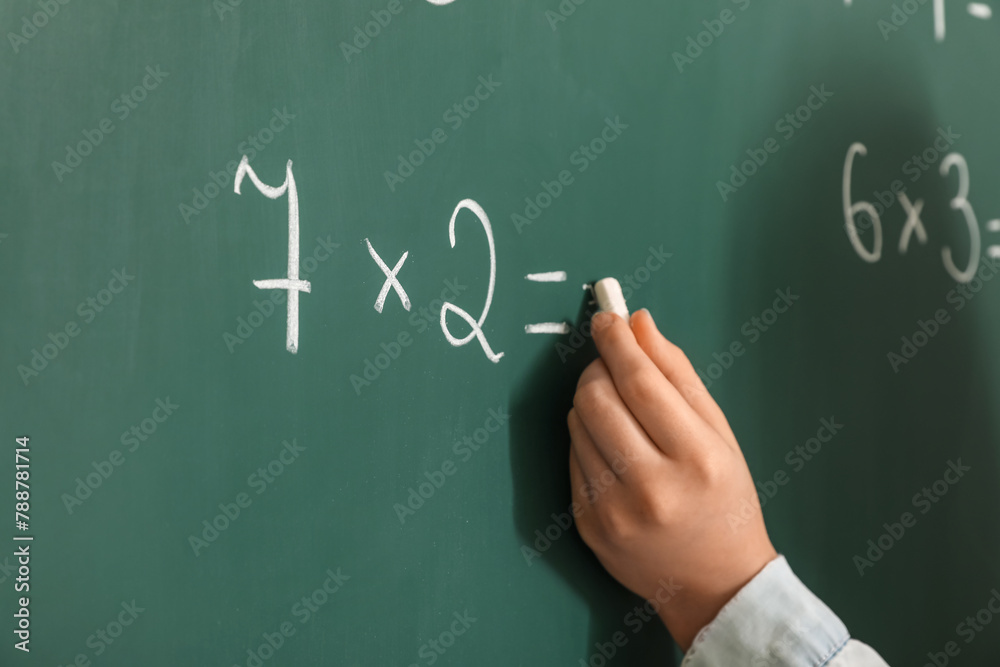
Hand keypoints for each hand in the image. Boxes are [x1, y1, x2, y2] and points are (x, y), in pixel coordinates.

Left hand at [568, 309, 776, 649]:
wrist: (714, 584)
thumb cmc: (724, 500)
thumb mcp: (719, 434)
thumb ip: (679, 375)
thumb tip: (640, 323)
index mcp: (696, 459)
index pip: (641, 382)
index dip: (617, 342)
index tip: (607, 318)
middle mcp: (652, 487)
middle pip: (597, 399)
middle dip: (598, 368)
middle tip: (611, 364)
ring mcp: (613, 510)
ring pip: (577, 424)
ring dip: (591, 402)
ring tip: (621, 415)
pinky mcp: (586, 523)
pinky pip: (572, 456)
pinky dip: (586, 438)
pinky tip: (614, 450)